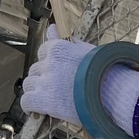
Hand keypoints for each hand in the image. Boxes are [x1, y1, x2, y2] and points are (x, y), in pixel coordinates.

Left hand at [21, 27, 138, 135]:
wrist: (112, 93)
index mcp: (58, 48)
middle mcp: (49, 62)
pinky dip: (30, 106)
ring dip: (37, 91)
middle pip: (35, 69)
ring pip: (29, 84)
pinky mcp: (43, 99)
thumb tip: (52, 28)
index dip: (49, 63)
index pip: (43, 52)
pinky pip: (26, 101)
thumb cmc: (103, 72)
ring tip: (51, 99)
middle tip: (57, 88)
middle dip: (43, 78)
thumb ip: (65, 41)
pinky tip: (38, 111)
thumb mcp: (85, 50)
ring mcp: (45, 81)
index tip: (57, 72)